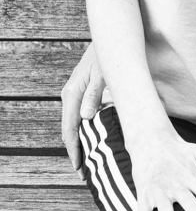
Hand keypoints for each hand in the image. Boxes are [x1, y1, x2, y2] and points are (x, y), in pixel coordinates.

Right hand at [61, 42, 105, 177]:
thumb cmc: (107, 55)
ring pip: (74, 123)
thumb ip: (94, 94)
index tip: (79, 168)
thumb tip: (86, 117)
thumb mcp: (103, 74)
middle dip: (76, 151)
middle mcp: (70, 94)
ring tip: (88, 160)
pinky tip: (92, 137)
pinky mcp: (82, 90)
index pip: (70, 129)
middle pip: (69, 130)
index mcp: (72, 94)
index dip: (74, 150)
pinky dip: (83, 129)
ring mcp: (75, 92)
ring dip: (80, 141)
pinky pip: (79, 115)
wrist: (110, 38)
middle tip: (84, 172)